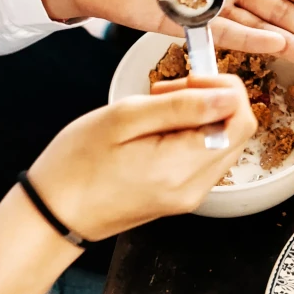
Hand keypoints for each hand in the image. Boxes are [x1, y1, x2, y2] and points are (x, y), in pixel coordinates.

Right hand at [26, 74, 257, 240]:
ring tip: (155, 110)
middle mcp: (195, 187)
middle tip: (166, 92)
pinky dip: (189, 135)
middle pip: (236, 131)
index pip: (241, 120)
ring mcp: (191, 196)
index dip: (224, 90)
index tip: (190, 79)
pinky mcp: (182, 196)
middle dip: (211, 100)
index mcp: (183, 168)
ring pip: (222, 142)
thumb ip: (181, 106)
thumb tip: (228, 96)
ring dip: (199, 116)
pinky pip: (204, 157)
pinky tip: (156, 131)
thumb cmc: (74, 166)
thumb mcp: (123, 119)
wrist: (52, 215)